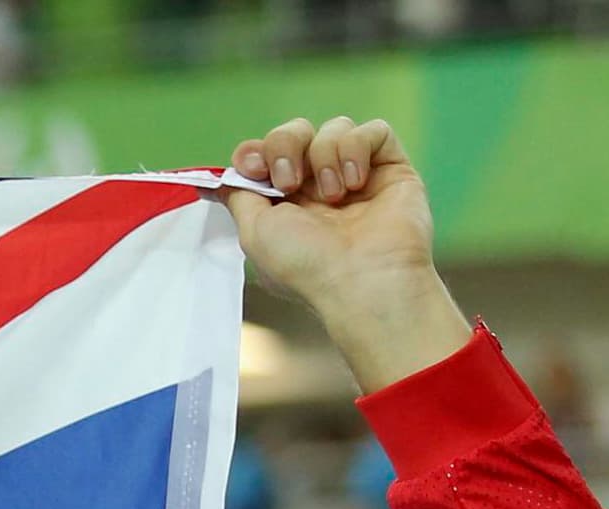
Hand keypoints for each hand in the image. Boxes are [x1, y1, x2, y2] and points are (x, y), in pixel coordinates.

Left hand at [226, 118, 472, 393]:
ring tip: (333, 196)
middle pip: (295, 132)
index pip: (265, 153)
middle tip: (289, 183)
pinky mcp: (391, 167)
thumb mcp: (254, 232)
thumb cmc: (304, 264)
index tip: (254, 168)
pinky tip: (355, 184)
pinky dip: (357, 149)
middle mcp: (319, 186)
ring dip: (323, 156)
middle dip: (285, 146)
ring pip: (334, 127)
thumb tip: (217, 180)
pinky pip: (373, 130)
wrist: (360, 280)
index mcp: (285, 202)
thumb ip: (238, 197)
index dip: (255, 151)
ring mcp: (356, 174)